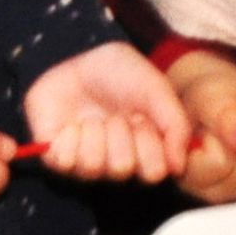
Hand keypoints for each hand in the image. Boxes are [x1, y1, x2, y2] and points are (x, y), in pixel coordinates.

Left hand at [25, 40, 190, 183]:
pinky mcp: (56, 157)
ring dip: (95, 133)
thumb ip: (176, 126)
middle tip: (119, 115)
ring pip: (93, 166)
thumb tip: (179, 168)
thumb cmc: (123, 75)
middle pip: (122, 170)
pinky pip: (64, 163)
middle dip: (121, 135)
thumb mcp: (157, 90)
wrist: (82, 62)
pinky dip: (69, 138)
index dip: (150, 147)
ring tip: (93, 117)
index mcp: (145, 149)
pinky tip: (72, 125)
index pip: (153, 172)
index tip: (144, 120)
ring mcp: (85, 161)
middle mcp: (117, 160)